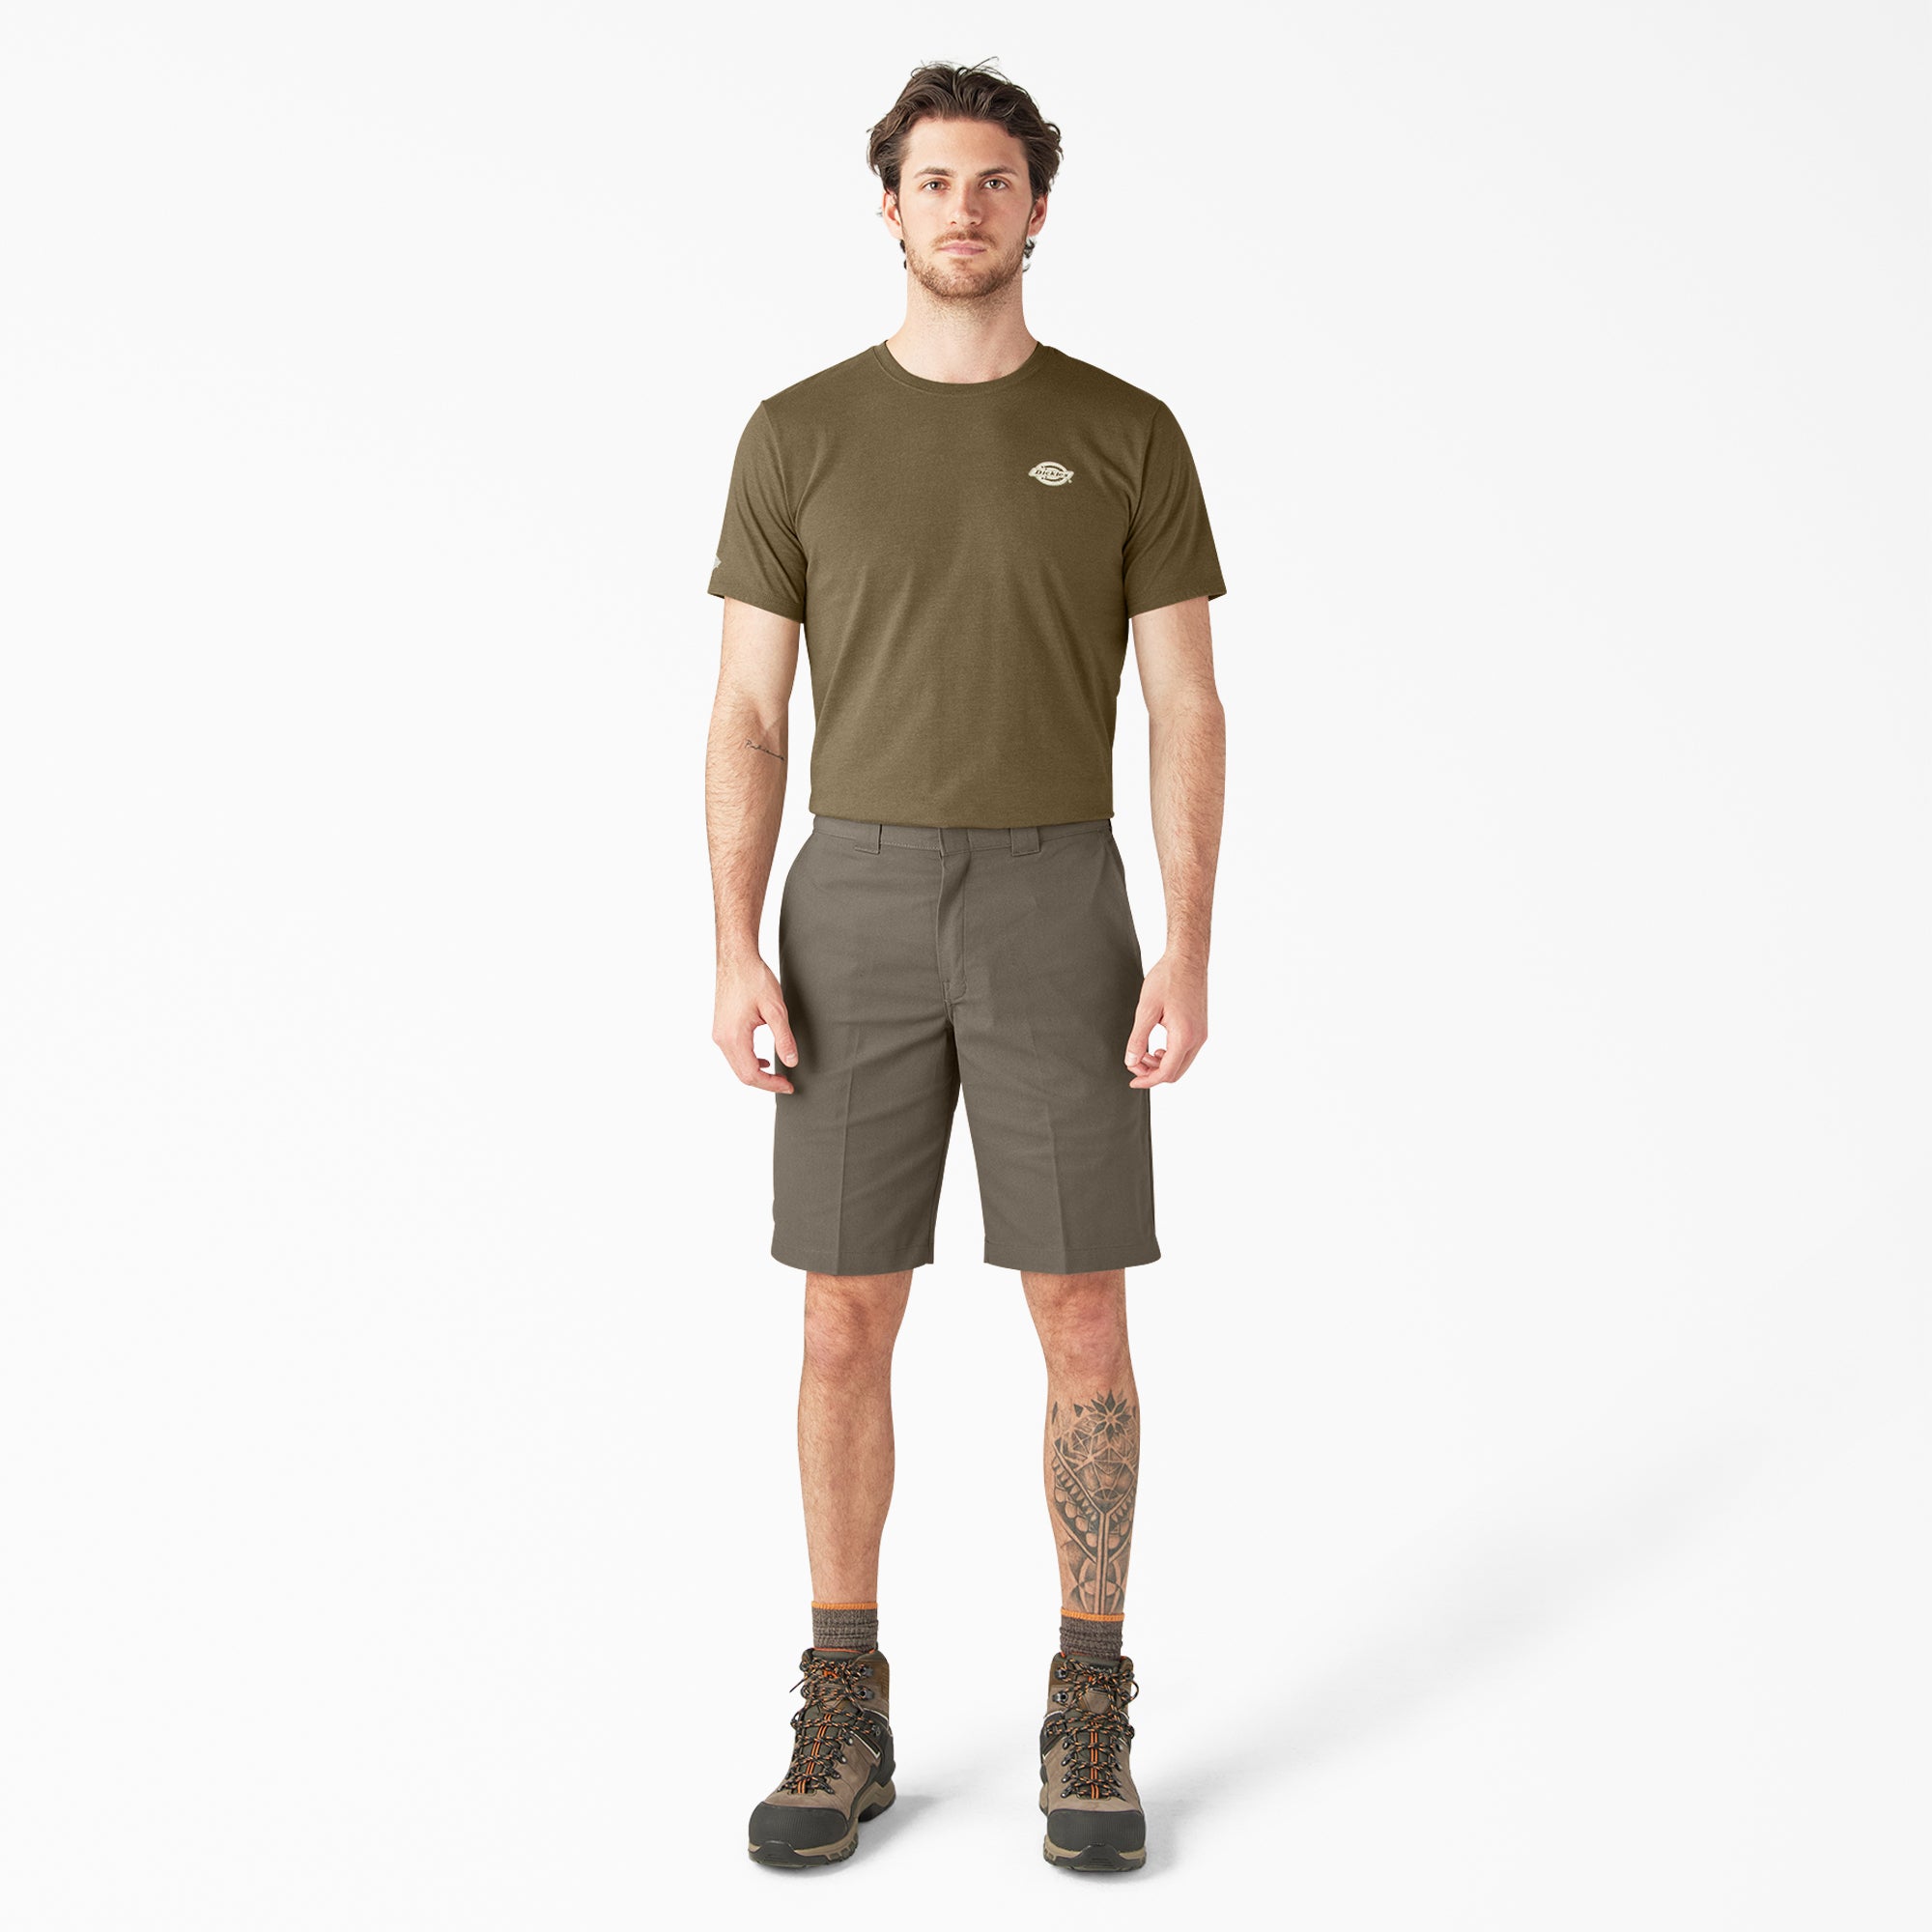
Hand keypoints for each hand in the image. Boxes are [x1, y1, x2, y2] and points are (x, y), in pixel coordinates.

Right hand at [713, 952, 797, 1093]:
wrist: (736, 958)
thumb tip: (791, 1062)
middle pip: (742, 1075)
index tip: (789, 1085)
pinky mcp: (720, 1028)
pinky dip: (749, 1062)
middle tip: (787, 1083)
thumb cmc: (754, 979)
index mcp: (734, 1037)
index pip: (752, 1074)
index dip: (772, 1084)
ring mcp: (719, 1034)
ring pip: (737, 1066)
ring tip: (778, 1075)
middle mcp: (721, 1039)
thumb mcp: (775, 1009)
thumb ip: (783, 1038)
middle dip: (765, 1083)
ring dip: (757, 1074)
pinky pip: (734, 1055)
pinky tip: (764, 1060)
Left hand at [1125, 953, 1206, 1087]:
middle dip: (1153, 1074)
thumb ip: (1138, 1038)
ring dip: (1161, 1065)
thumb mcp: (1146, 1009)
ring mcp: (1201, 1034)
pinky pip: (1186, 1052)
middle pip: (1176, 1073)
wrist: (1187, 959)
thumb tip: (1131, 1061)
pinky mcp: (1200, 1028)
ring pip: (1181, 1064)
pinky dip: (1171, 1055)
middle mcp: (1197, 1038)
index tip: (1133, 1080)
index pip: (1166, 1072)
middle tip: (1135, 1065)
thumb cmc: (1168, 979)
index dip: (1147, 1080)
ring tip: (1143, 1053)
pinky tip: (1158, 1047)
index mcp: (1184, 1036)